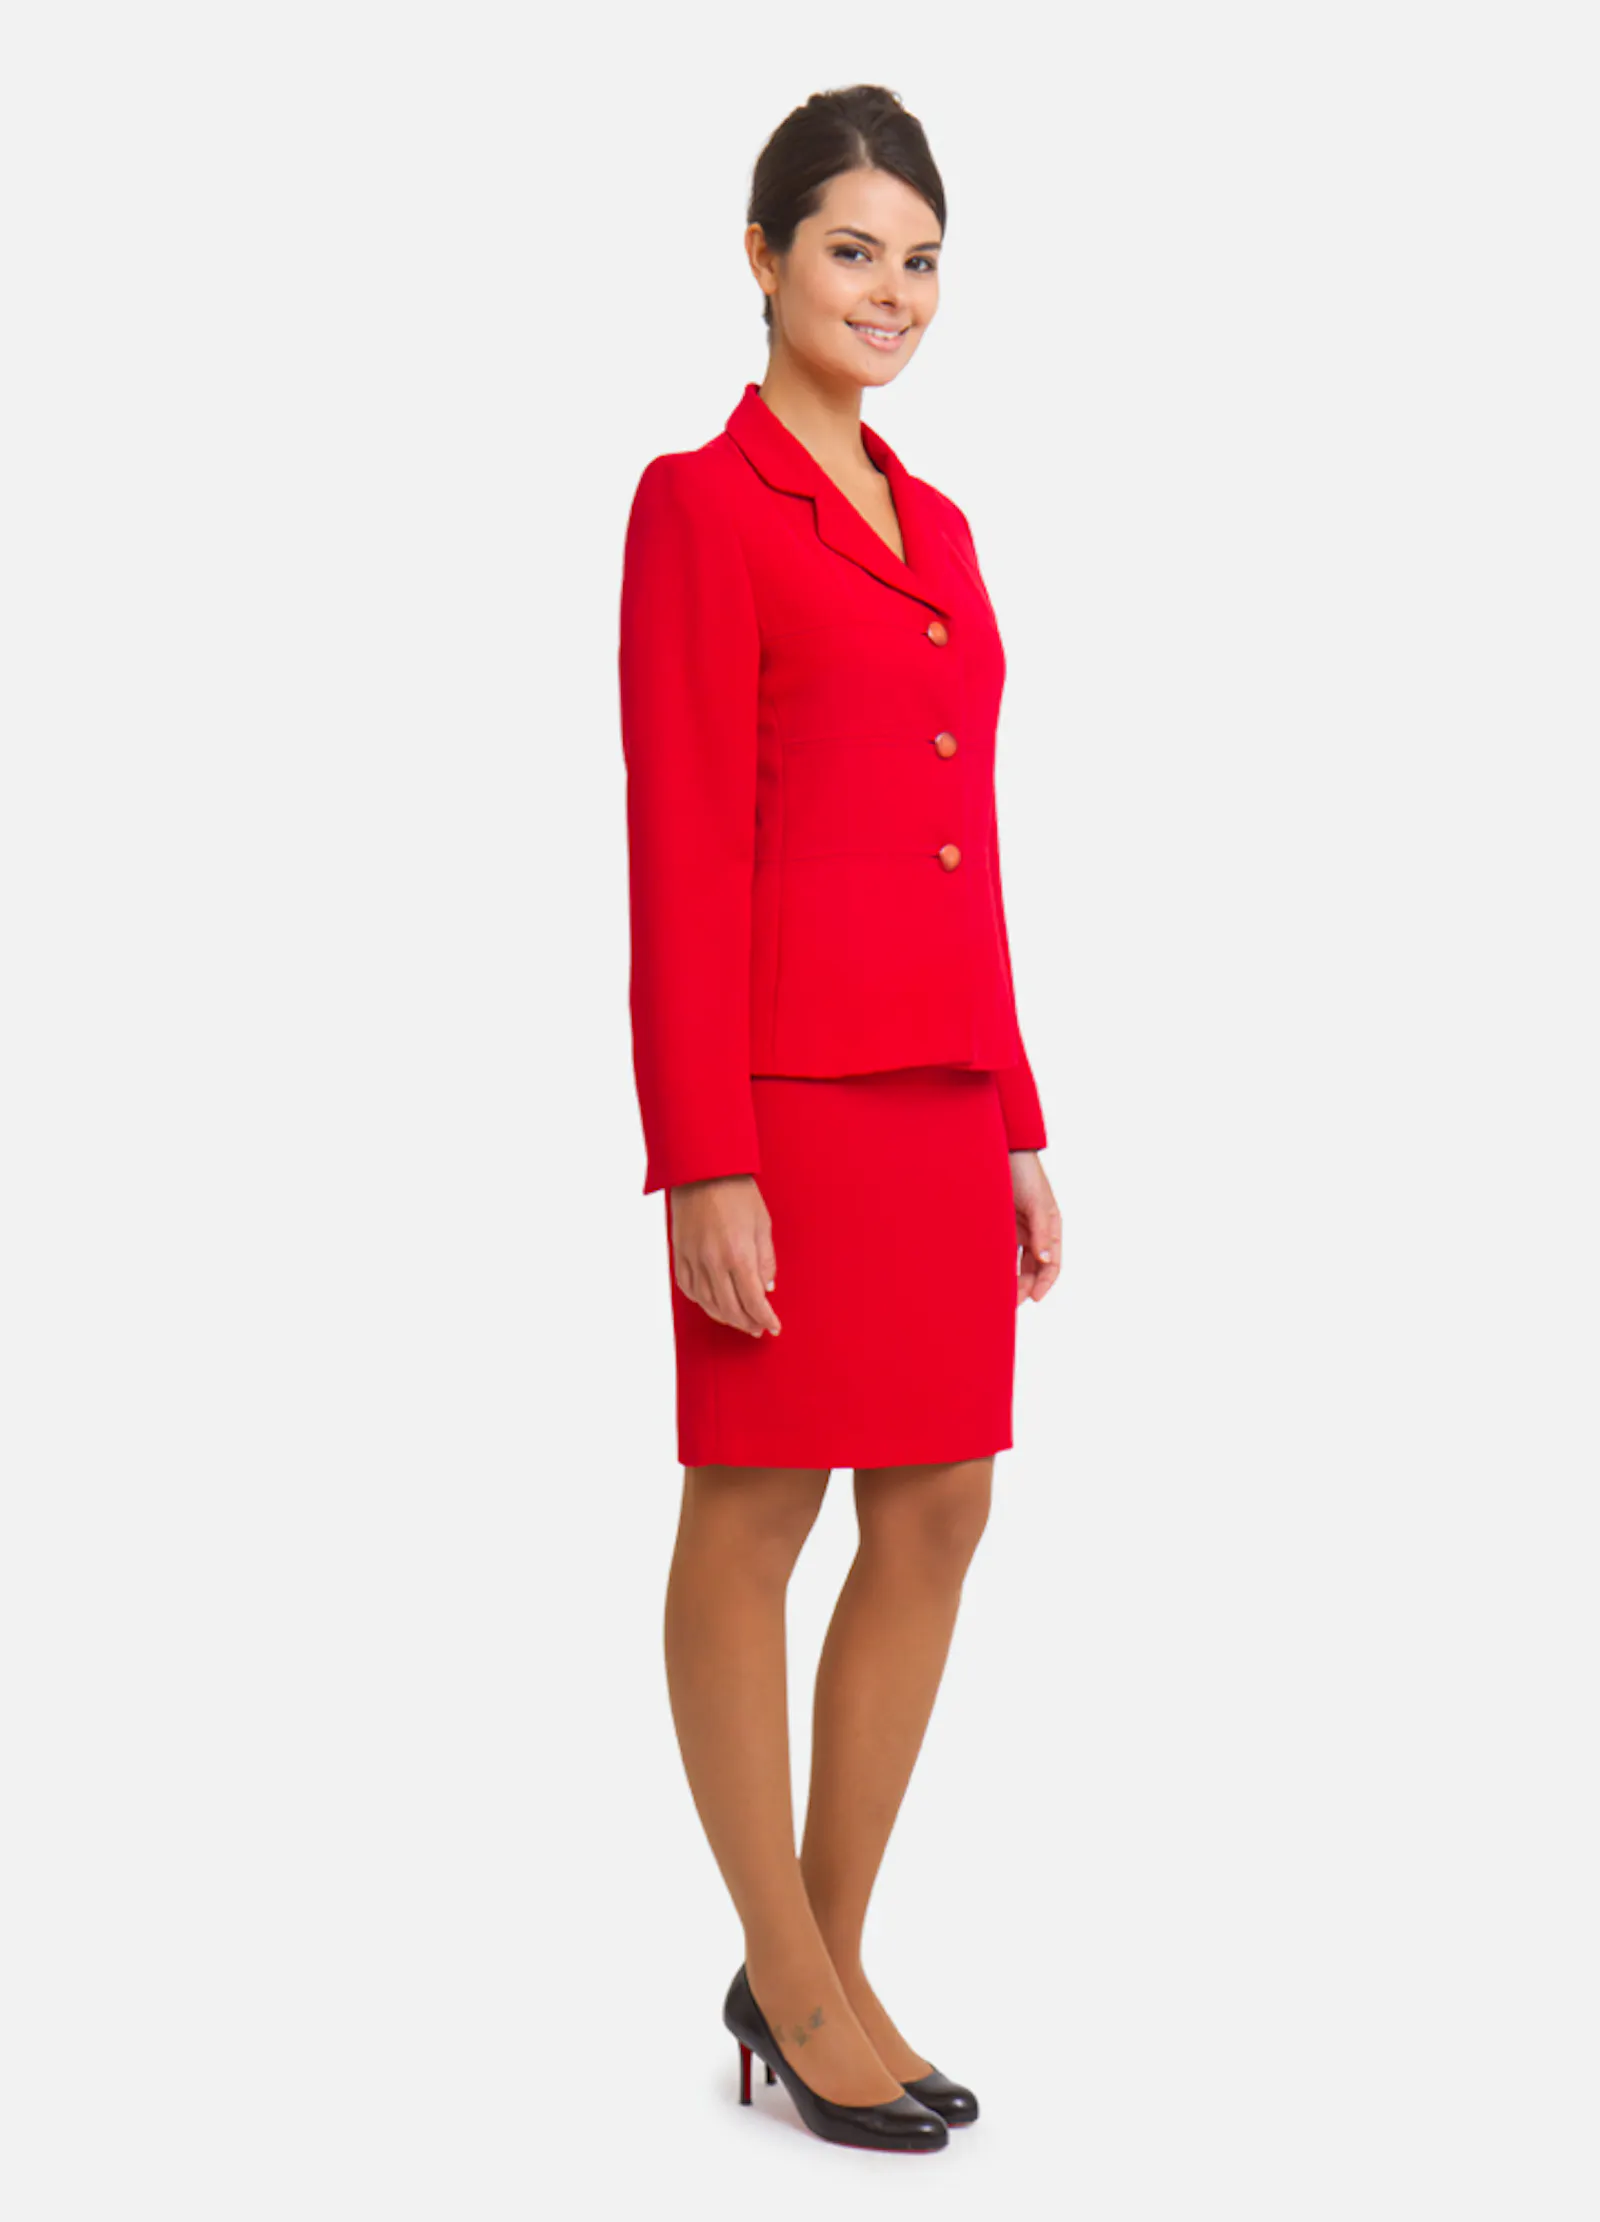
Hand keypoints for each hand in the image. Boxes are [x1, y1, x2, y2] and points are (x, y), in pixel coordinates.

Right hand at [668, 1174, 781, 1337]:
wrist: (702, 1169)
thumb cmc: (737, 1192)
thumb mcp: (762, 1224)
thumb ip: (766, 1260)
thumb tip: (767, 1288)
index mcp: (738, 1255)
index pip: (754, 1301)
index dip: (765, 1319)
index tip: (774, 1327)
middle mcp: (713, 1262)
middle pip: (731, 1308)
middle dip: (747, 1323)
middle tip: (758, 1328)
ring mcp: (693, 1260)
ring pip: (708, 1304)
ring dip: (726, 1317)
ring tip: (739, 1321)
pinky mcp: (680, 1254)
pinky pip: (689, 1289)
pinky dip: (702, 1302)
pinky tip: (713, 1304)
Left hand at [1008, 1150, 1060, 1305]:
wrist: (1001, 1149)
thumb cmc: (1025, 1172)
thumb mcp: (1036, 1202)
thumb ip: (1041, 1231)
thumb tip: (1045, 1260)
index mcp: (1051, 1227)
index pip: (1052, 1264)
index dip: (1044, 1283)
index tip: (1034, 1298)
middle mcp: (1035, 1231)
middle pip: (1032, 1268)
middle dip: (1024, 1286)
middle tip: (1011, 1302)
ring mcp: (1017, 1228)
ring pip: (1015, 1262)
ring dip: (1010, 1278)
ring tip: (998, 1295)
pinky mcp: (998, 1224)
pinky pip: (999, 1249)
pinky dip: (996, 1263)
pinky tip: (987, 1274)